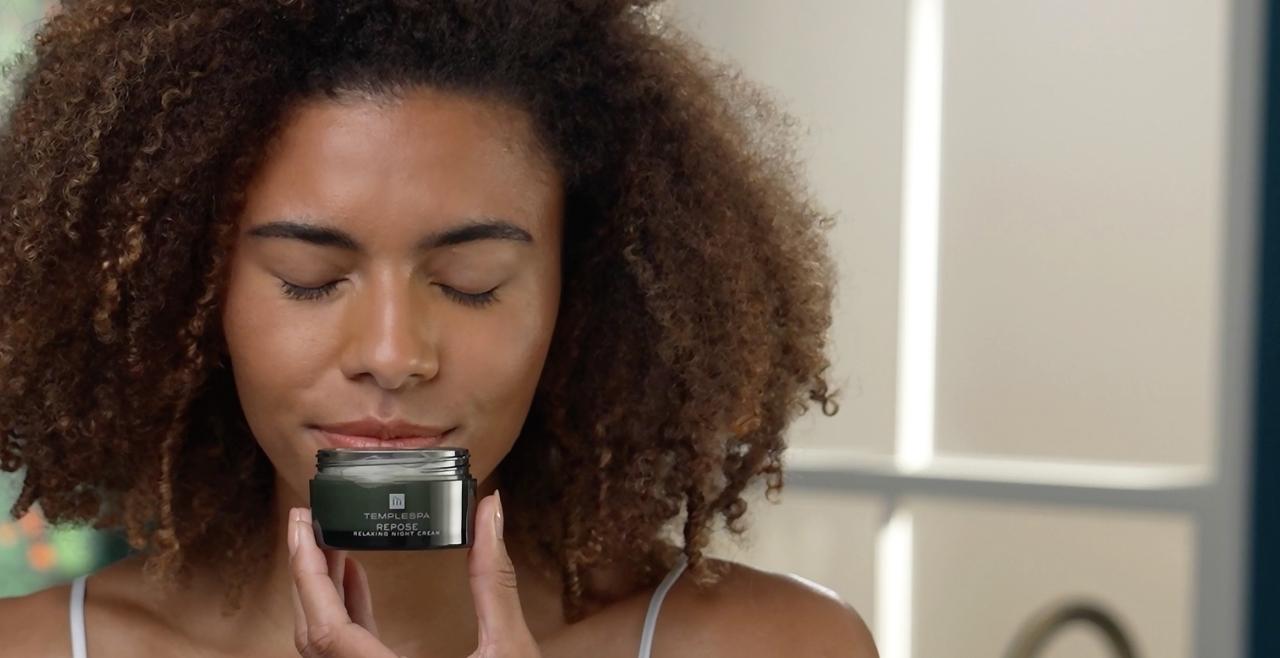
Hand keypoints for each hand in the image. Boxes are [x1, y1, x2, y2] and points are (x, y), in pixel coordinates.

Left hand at [287, 491, 541, 657]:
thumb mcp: (509, 649)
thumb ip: (494, 580)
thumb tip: (490, 513)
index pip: (325, 628)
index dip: (307, 574)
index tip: (301, 528)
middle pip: (312, 635)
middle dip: (305, 574)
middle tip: (306, 521)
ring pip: (323, 648)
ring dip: (323, 594)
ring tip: (330, 541)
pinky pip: (344, 655)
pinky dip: (343, 616)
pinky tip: (355, 582)